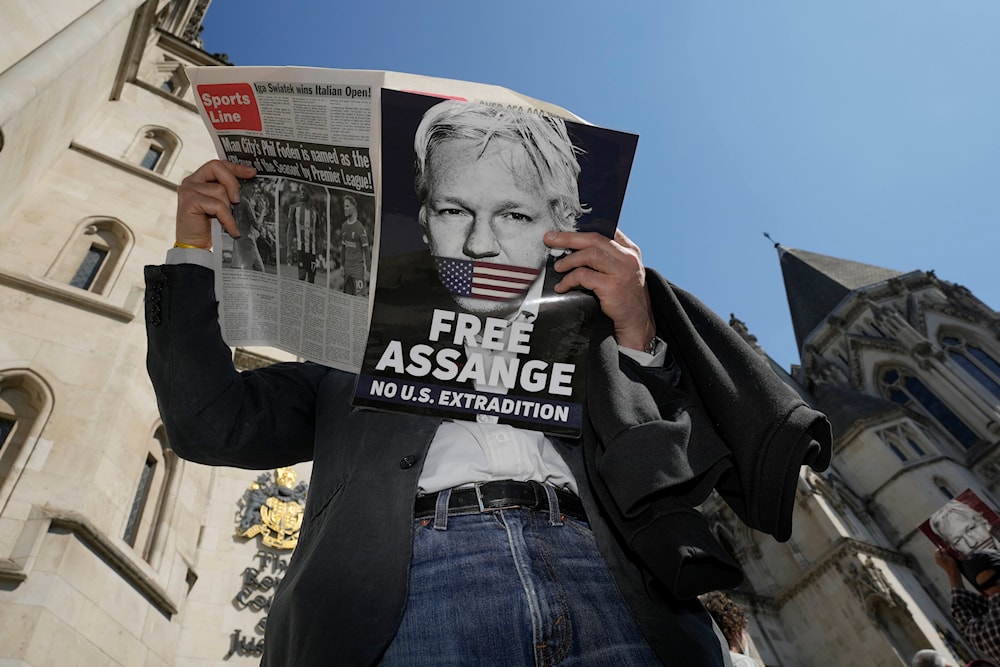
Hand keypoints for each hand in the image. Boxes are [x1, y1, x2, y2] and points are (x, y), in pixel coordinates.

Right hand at [175, 160, 256, 248]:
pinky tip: (232, 229)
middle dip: (232, 182)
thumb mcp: (221, 205)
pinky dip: (227, 218)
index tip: (252, 172)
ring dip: (228, 208)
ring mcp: (188, 190)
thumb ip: (227, 192)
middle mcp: (191, 181)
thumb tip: (249, 182)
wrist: (195, 246)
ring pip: (219, 190)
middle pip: (216, 167)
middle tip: (238, 200)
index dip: (235, 167)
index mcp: (199, 179)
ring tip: (228, 221)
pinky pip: (217, 205)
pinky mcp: (189, 202)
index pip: (218, 164)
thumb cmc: (209, 226)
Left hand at [544, 228, 654, 350]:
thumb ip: (609, 258)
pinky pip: (584, 276)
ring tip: (558, 267)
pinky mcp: (613, 286)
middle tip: (550, 239)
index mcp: (631, 250)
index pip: (606, 230)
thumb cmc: (626, 297)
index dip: (583, 228)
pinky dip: (569, 280)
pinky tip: (562, 286)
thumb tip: (576, 247)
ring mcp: (622, 271)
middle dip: (569, 237)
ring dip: (569, 260)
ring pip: (589, 254)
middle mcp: (628, 258)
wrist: (637, 323)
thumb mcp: (623, 272)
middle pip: (594, 239)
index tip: (564, 230)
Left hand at [935, 548, 964, 588]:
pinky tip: (951, 557)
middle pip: (940, 553)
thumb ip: (944, 552)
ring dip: (946, 554)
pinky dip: (948, 557)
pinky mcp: (945, 564)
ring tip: (950, 553)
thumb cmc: (950, 564)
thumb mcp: (947, 556)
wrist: (953, 572)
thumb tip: (942, 549)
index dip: (940, 548)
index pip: (937, 550)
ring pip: (943, 556)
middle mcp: (938, 560)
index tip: (944, 546)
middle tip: (948, 550)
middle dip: (944, 551)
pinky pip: (945, 559)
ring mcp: (941, 563)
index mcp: (937, 557)